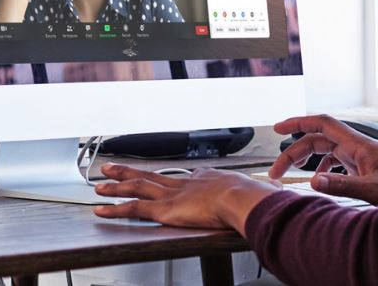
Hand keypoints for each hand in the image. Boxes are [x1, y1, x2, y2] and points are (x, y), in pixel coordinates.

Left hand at [93, 164, 277, 235]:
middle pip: (151, 176)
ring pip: (137, 188)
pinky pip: (133, 209)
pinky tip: (101, 209)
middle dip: (130, 172)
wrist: (243, 198)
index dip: (167, 178)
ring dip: (117, 186)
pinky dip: (116, 208)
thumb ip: (262, 194)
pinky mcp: (164, 210)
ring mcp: (172, 195)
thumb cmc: (253, 198)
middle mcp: (185, 183)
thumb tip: (278, 195)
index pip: (181, 178)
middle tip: (111, 168)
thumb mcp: (259, 192)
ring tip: (100, 184)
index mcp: (206, 179)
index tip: (159, 176)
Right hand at [270, 115, 377, 204]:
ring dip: (305, 159)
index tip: (278, 128)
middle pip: (318, 140)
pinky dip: (321, 167)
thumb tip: (314, 181)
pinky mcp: (365, 168)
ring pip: (325, 151)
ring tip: (291, 174)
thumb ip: (344, 185)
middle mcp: (358, 148)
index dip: (299, 123)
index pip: (323, 124)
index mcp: (359, 145)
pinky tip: (318, 178)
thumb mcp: (375, 190)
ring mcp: (361, 157)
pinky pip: (335, 162)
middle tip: (278, 170)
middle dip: (294, 151)